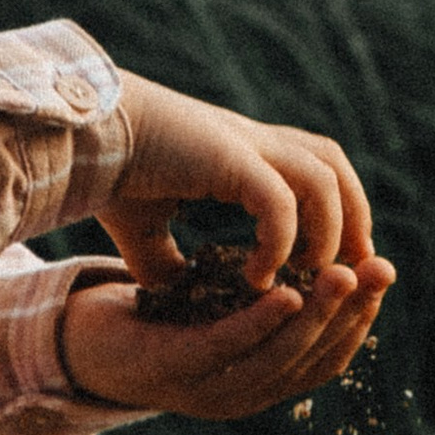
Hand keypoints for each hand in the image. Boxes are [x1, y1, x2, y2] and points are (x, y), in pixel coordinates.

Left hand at [55, 256, 394, 425]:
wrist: (67, 339)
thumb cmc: (146, 321)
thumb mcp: (212, 310)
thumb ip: (256, 302)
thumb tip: (314, 265)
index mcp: (253, 384)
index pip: (324, 358)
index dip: (359, 320)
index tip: (381, 273)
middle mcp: (237, 397)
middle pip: (311, 361)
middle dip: (351, 314)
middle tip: (379, 268)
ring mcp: (204, 391)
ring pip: (277, 358)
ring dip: (317, 316)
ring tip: (343, 274)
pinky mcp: (171, 372)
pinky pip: (226, 349)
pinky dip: (261, 324)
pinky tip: (287, 293)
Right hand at [100, 76, 376, 291]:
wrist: (82, 139)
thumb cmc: (108, 177)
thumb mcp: (143, 228)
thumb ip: (165, 260)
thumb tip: (171, 295)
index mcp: (241, 152)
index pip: (315, 168)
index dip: (335, 213)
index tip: (331, 265)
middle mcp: (253, 142)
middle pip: (334, 165)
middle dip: (353, 219)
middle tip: (349, 275)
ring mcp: (244, 144)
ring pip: (323, 180)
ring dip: (326, 233)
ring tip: (305, 279)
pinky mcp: (229, 156)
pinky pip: (278, 200)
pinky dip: (278, 241)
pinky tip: (259, 278)